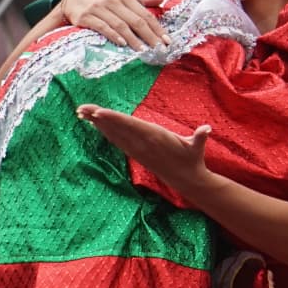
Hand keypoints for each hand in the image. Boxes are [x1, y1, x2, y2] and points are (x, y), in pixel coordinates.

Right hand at [62, 0, 167, 50]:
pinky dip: (114, 36)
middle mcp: (113, 0)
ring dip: (134, 39)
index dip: (157, 28)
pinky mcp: (87, 17)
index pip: (145, 14)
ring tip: (143, 51)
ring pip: (121, 25)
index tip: (167, 41)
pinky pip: (103, 27)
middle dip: (150, 36)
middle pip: (135, 20)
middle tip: (159, 49)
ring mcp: (99, 8)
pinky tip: (123, 44)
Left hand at [76, 104, 207, 191]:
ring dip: (97, 124)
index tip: (97, 112)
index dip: (113, 118)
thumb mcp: (196, 146)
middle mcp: (142, 143)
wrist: (186, 179)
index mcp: (154, 136)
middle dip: (97, 118)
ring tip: (82, 114)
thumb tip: (207, 129)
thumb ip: (200, 136)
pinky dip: (105, 132)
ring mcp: (137, 149)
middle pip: (116, 128)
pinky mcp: (136, 154)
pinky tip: (96, 125)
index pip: (130, 125)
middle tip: (80, 109)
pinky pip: (117, 140)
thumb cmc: (192, 158)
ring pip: (113, 134)